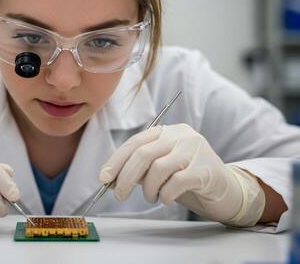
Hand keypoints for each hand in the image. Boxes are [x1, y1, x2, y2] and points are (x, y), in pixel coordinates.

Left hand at [99, 124, 264, 225]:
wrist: (225, 190)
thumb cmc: (186, 178)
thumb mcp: (160, 169)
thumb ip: (138, 168)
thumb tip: (110, 177)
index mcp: (167, 131)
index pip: (135, 142)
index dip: (116, 160)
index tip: (104, 178)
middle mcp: (181, 135)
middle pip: (144, 153)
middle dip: (125, 176)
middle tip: (119, 195)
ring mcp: (195, 150)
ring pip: (158, 168)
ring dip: (148, 189)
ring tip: (151, 197)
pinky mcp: (205, 169)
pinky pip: (176, 182)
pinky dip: (166, 194)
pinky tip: (167, 199)